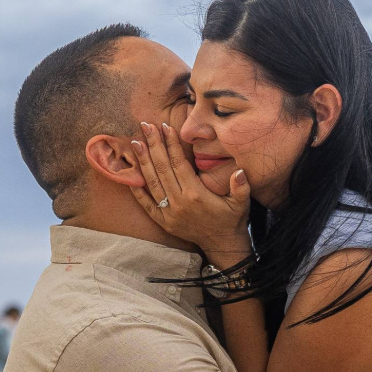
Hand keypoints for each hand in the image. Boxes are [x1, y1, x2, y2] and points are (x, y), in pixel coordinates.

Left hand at [124, 118, 252, 264]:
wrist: (222, 245)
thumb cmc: (231, 219)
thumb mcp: (241, 203)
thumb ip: (241, 187)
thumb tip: (241, 171)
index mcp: (196, 194)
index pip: (179, 163)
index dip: (171, 144)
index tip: (165, 126)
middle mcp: (179, 202)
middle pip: (162, 169)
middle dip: (153, 145)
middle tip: (145, 126)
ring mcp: (169, 213)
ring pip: (152, 183)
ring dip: (143, 162)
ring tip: (135, 143)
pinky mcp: (164, 223)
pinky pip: (146, 204)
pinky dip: (137, 191)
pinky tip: (129, 176)